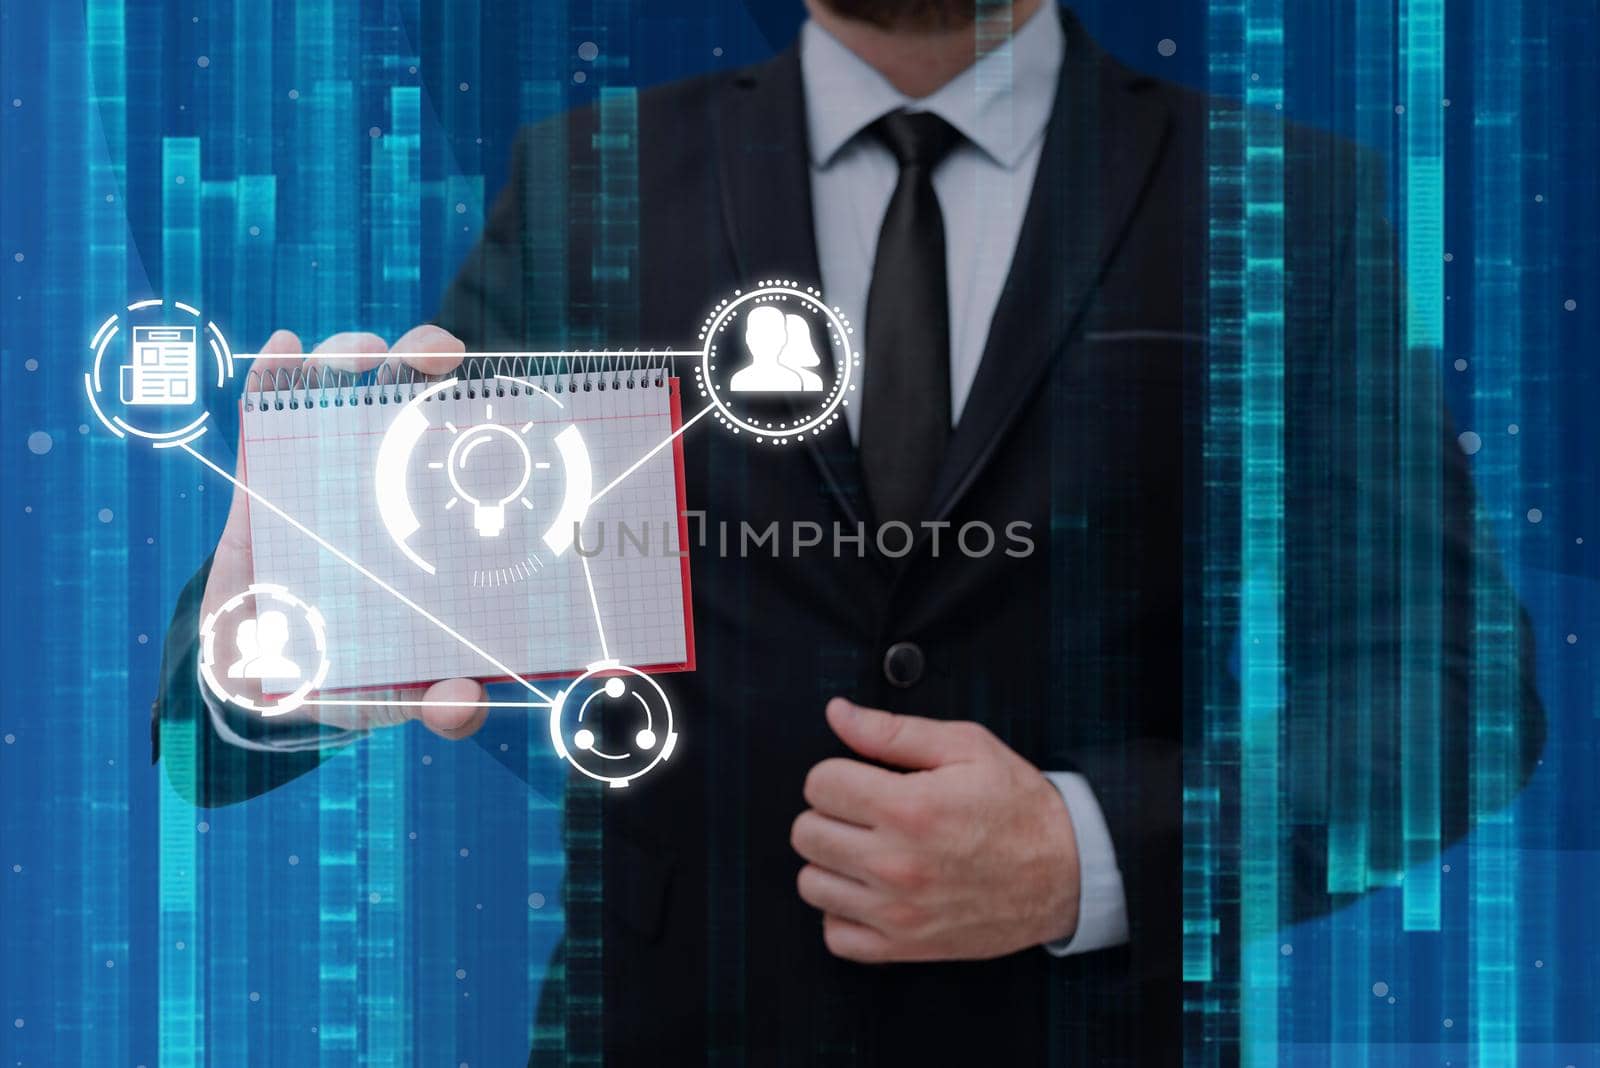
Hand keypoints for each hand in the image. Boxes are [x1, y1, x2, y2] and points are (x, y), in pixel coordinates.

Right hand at [200, 325, 489, 739]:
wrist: (254, 688)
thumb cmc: (344, 680)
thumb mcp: (392, 697)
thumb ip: (433, 703)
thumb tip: (460, 703)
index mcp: (426, 525)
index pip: (462, 455)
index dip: (482, 413)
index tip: (501, 386)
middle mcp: (380, 489)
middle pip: (407, 403)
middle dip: (423, 361)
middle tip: (436, 355)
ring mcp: (318, 479)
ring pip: (338, 395)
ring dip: (349, 357)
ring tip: (358, 352)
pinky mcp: (259, 487)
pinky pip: (263, 419)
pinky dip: (271, 377)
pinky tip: (284, 347)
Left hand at [791, 698, 1080, 961]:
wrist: (1065, 872)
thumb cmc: (1017, 805)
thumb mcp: (966, 747)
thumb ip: (893, 730)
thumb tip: (837, 714)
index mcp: (908, 808)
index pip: (819, 783)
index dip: (837, 772)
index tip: (860, 777)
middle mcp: (895, 863)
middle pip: (806, 832)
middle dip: (830, 812)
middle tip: (864, 811)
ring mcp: (897, 911)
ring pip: (811, 882)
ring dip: (831, 861)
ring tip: (865, 848)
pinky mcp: (904, 946)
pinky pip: (836, 934)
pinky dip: (843, 912)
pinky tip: (868, 890)